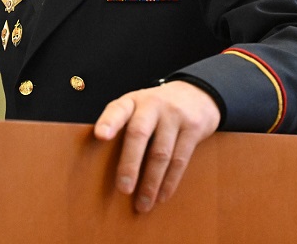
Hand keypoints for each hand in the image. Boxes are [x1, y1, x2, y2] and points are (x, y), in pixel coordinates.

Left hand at [93, 81, 219, 212]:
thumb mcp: (137, 107)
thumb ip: (123, 126)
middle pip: (139, 134)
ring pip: (161, 153)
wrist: (195, 94)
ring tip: (143, 204)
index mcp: (132, 101)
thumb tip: (103, 164)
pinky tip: (162, 196)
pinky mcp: (194, 128)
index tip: (100, 136)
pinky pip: (180, 160)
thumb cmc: (156, 109)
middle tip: (123, 189)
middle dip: (130, 164)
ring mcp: (174, 115)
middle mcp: (152, 105)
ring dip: (151, 182)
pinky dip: (170, 181)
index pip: (117, 110)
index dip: (109, 122)